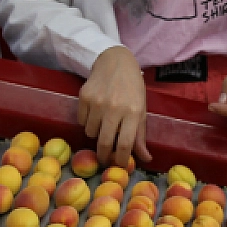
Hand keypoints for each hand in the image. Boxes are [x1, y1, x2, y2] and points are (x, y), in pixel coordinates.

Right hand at [77, 46, 152, 167]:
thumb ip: (140, 135)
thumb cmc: (132, 88)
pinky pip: (81, 121)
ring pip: (90, 133)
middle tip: (104, 158)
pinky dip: (87, 121)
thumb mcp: (141, 109)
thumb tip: (145, 158)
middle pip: (105, 143)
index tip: (118, 164)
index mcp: (134, 112)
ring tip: (102, 123)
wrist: (115, 61)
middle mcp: (115, 107)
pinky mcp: (84, 97)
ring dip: (96, 133)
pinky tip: (94, 111)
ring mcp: (98, 102)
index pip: (126, 144)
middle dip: (104, 155)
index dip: (121, 159)